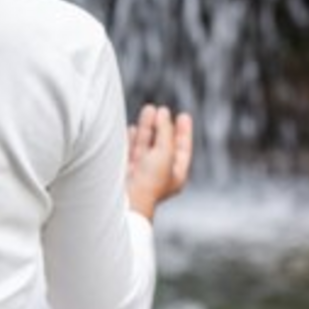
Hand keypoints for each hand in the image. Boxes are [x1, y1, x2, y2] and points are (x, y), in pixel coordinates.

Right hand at [125, 104, 192, 220]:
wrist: (125, 198)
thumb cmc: (149, 181)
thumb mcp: (165, 152)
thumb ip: (165, 131)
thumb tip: (162, 114)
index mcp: (176, 175)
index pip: (183, 149)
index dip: (184, 132)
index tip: (183, 115)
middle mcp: (159, 174)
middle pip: (163, 144)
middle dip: (162, 126)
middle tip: (162, 110)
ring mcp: (141, 172)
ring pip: (146, 145)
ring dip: (147, 127)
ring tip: (149, 110)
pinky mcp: (124, 170)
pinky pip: (130, 150)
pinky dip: (132, 138)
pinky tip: (132, 128)